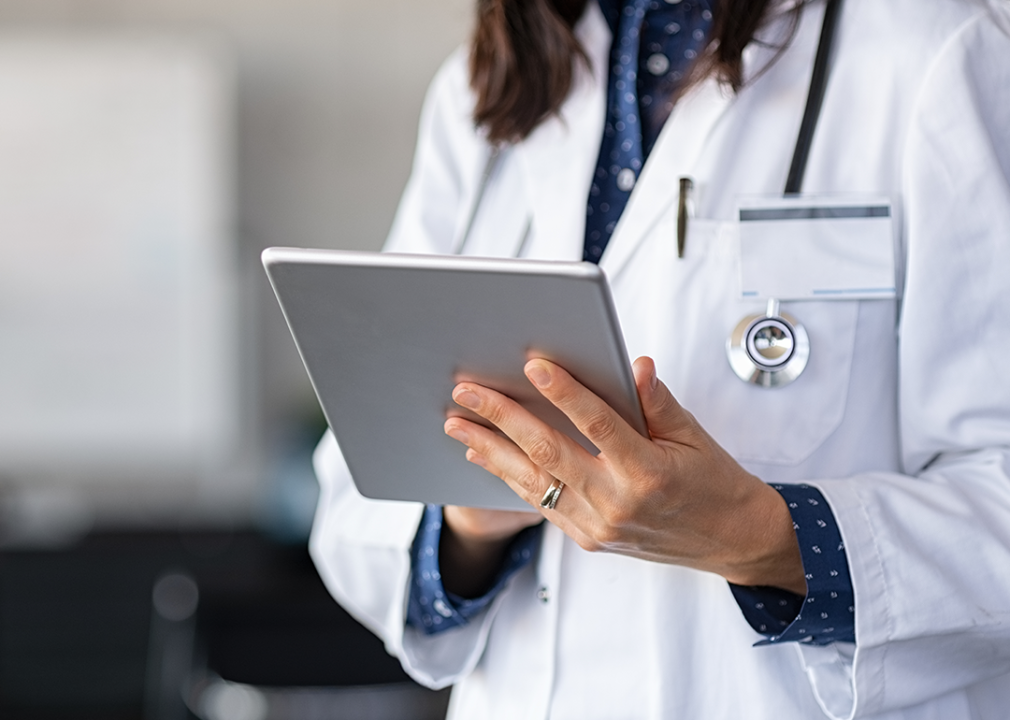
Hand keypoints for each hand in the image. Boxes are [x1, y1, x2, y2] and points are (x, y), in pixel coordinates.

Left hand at [443, 356, 805, 594]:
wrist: (731, 540)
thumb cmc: (714, 482)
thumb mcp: (693, 435)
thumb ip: (656, 401)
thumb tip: (633, 364)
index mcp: (649, 472)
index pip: (598, 424)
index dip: (565, 393)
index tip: (534, 366)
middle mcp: (618, 503)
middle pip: (549, 452)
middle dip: (502, 418)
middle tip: (468, 391)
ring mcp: (598, 525)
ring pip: (533, 482)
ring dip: (490, 449)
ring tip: (457, 423)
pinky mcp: (588, 538)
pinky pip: (541, 503)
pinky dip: (509, 477)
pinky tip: (484, 454)